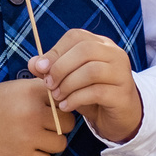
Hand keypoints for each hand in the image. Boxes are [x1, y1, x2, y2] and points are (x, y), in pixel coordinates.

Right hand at [0, 77, 71, 155]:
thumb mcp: (17, 87)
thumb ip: (41, 88)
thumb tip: (69, 92)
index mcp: (31, 91)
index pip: (64, 98)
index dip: (60, 105)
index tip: (51, 108)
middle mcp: (32, 113)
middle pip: (68, 123)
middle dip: (60, 126)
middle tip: (46, 126)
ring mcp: (28, 136)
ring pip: (61, 144)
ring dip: (51, 143)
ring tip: (36, 138)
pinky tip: (28, 150)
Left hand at [30, 28, 142, 142]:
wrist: (119, 118)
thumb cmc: (92, 95)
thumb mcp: (69, 80)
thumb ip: (52, 70)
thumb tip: (33, 63)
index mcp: (101, 44)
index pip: (77, 36)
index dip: (56, 50)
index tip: (40, 68)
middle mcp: (114, 54)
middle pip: (85, 50)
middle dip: (60, 67)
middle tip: (49, 84)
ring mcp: (122, 73)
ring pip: (91, 71)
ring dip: (68, 84)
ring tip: (57, 96)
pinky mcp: (122, 94)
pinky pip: (97, 92)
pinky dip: (76, 99)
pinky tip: (66, 106)